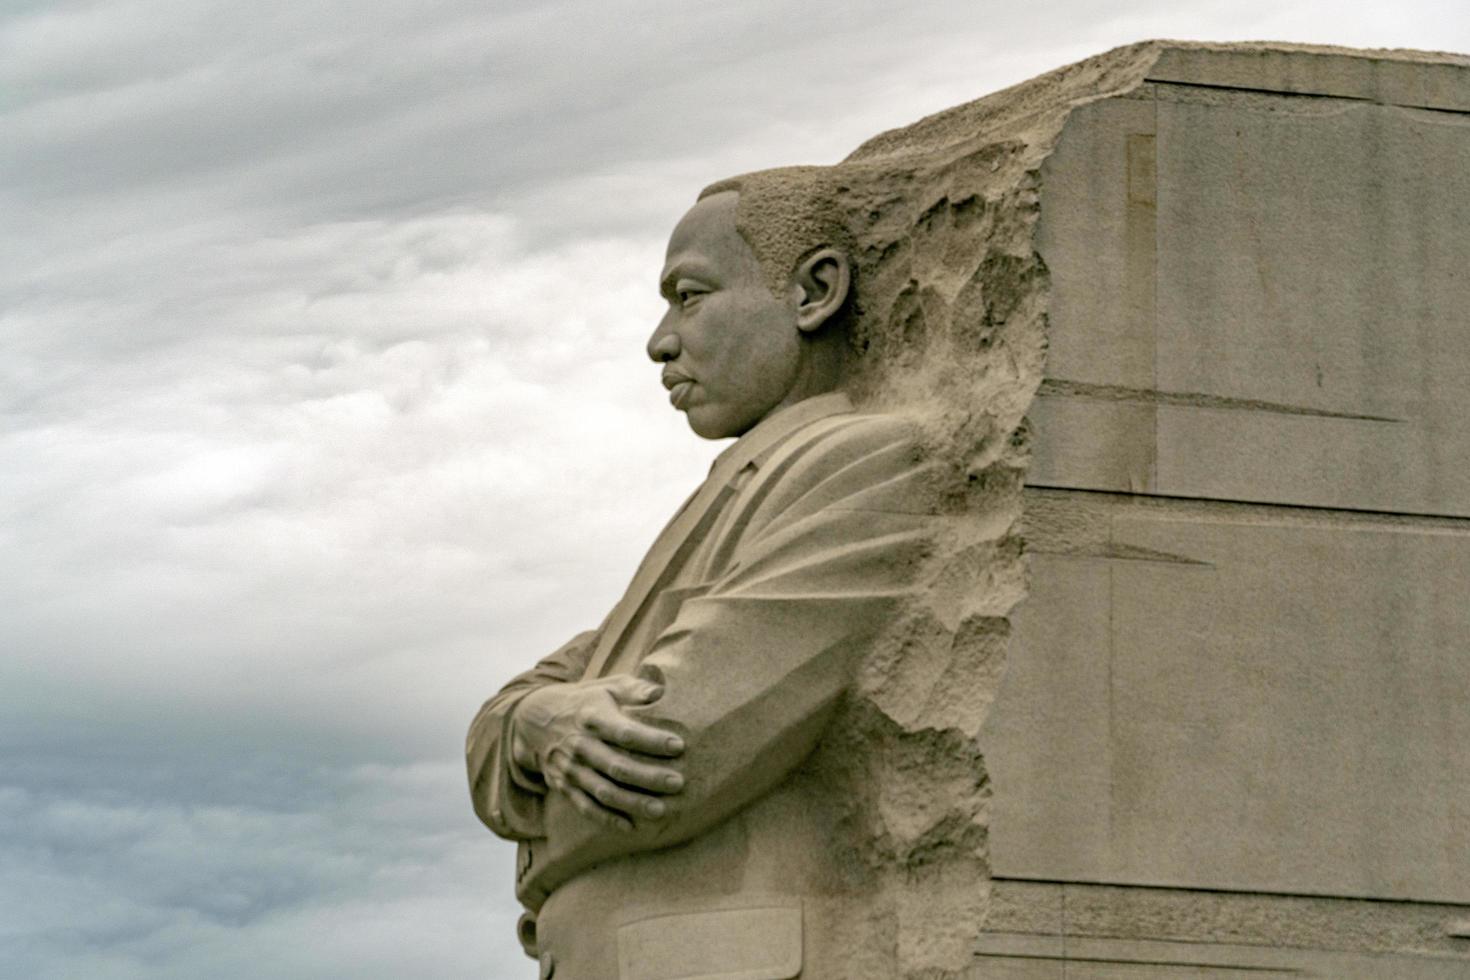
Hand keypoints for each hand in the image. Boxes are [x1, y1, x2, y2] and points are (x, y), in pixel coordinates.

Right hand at [510, 675, 684, 831]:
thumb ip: (635, 689)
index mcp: (593, 718)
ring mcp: (570, 769)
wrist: (537, 719)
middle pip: (617, 766)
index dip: (652, 740)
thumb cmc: (587, 701)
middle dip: (649, 777)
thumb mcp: (608, 687)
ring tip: (661, 810)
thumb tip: (661, 693)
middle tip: (677, 783)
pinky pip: (586, 807)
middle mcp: (580, 745)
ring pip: (604, 791)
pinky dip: (607, 819)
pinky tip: (631, 827)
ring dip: (632, 803)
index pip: (625, 732)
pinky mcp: (564, 786)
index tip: (678, 746)